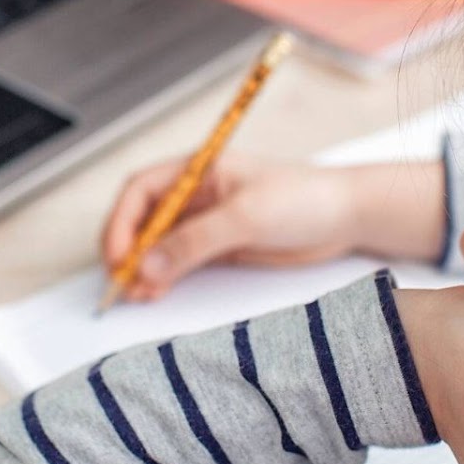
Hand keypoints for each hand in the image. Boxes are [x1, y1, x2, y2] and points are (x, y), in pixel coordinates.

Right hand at [101, 155, 443, 300]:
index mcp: (197, 170)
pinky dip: (163, 277)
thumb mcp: (247, 216)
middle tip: (122, 282)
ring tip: (138, 294)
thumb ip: (196, 240)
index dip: (121, 222)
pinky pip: (178, 262)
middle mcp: (195, 194)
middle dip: (127, 249)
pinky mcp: (218, 247)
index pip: (141, 191)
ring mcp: (205, 222)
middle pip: (142, 219)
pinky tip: (156, 292)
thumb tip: (148, 263)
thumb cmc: (304, 199)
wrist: (346, 217)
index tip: (118, 255)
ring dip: (143, 268)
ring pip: (157, 245)